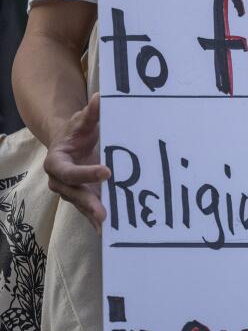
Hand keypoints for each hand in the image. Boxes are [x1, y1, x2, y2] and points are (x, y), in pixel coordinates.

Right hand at [44, 94, 109, 232]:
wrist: (69, 143)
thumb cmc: (77, 131)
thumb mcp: (83, 121)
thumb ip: (91, 113)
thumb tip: (101, 98)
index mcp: (56, 161)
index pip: (69, 170)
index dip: (86, 172)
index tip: (107, 171)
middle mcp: (59, 180)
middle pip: (72, 193)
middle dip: (88, 202)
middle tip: (103, 211)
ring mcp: (70, 191)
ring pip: (80, 204)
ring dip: (92, 214)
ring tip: (107, 224)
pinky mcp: (81, 197)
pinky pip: (86, 210)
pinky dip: (95, 220)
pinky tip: (107, 231)